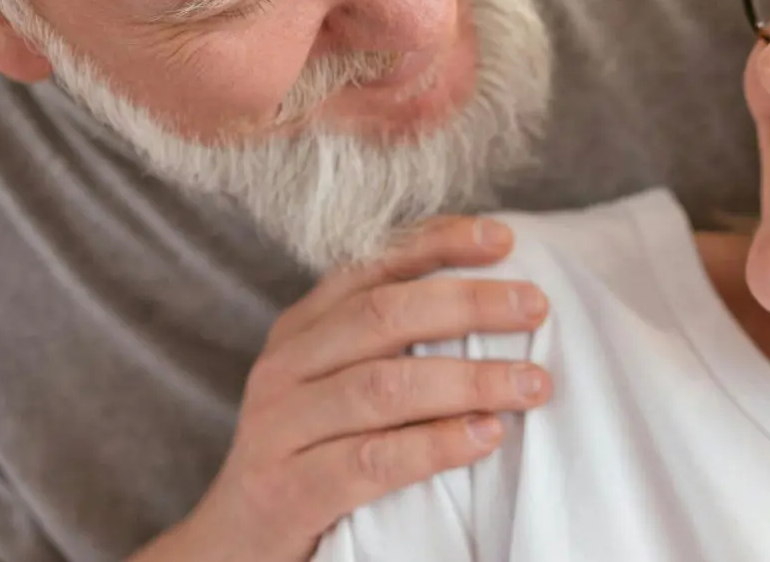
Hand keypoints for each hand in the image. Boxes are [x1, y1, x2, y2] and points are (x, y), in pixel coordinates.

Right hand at [130, 216, 551, 561]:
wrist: (233, 543)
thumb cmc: (310, 453)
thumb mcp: (336, 384)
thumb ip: (391, 344)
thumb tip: (494, 302)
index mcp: (302, 329)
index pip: (372, 265)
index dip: (438, 244)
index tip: (503, 238)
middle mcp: (286, 366)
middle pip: (383, 316)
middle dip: (469, 305)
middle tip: (536, 308)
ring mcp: (280, 428)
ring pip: (383, 386)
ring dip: (469, 381)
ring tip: (531, 383)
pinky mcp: (287, 490)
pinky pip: (372, 460)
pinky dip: (435, 446)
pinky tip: (485, 437)